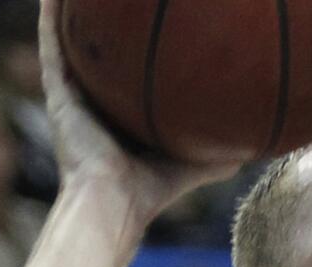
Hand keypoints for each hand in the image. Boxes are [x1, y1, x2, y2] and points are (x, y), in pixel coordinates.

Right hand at [38, 0, 236, 230]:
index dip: (142, 52)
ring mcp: (74, 94)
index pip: (132, 75)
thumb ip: (222, 151)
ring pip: (73, 41)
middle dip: (111, 25)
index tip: (162, 27)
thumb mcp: (197, 162)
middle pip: (103, 53)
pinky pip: (53, 46)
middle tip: (121, 1)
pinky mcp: (58, 92)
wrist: (115, 201)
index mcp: (123, 114)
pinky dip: (51, 18)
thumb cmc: (153, 190)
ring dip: (76, 12)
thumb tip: (259, 144)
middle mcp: (96, 100)